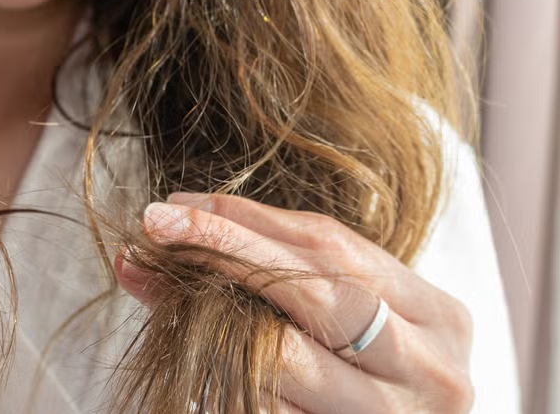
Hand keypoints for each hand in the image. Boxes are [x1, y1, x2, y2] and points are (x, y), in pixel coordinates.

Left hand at [116, 193, 473, 413]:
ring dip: (209, 316)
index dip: (248, 218)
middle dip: (227, 248)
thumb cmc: (376, 375)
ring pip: (282, 357)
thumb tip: (179, 214)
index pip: (332, 246)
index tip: (179, 203)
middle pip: (311, 291)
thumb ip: (286, 267)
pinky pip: (264, 410)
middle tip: (158, 224)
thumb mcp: (363, 315)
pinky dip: (218, 377)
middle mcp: (426, 371)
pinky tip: (182, 350)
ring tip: (157, 286)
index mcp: (439, 318)